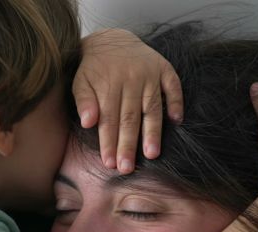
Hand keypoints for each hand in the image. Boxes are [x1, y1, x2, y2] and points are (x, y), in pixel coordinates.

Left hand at [73, 28, 183, 173]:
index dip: (109, 142)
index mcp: (109, 83)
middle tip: (127, 167)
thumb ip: (83, 101)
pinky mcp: (164, 68)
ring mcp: (150, 73)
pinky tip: (176, 121)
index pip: (109, 118)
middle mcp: (131, 78)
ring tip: (152, 154)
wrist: (111, 39)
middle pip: (130, 117)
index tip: (109, 163)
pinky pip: (173, 86)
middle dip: (128, 144)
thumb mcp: (80, 80)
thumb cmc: (93, 67)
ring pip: (152, 107)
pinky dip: (176, 102)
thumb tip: (88, 123)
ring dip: (153, 131)